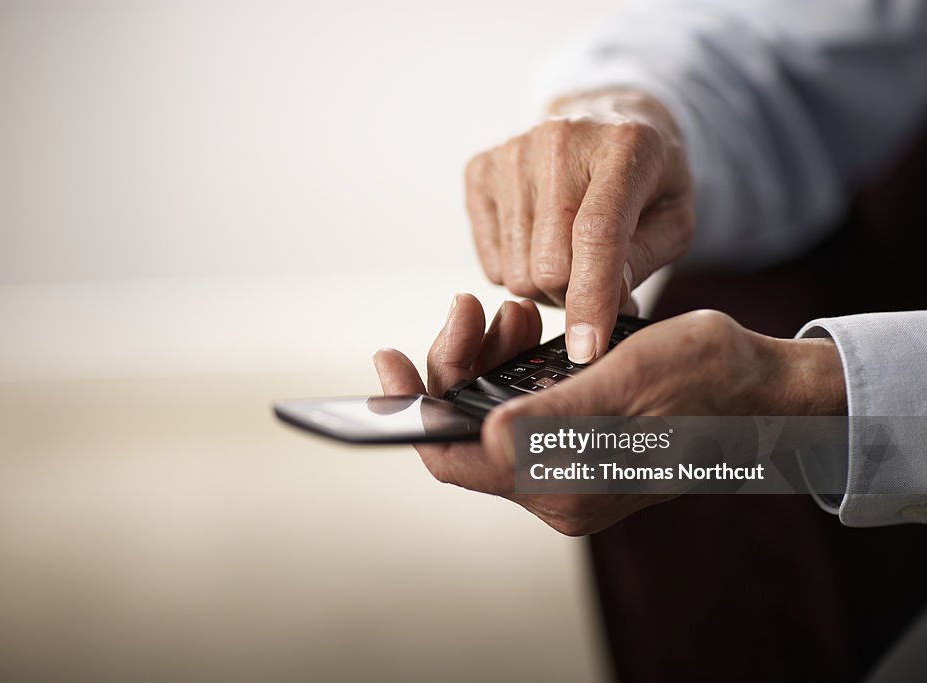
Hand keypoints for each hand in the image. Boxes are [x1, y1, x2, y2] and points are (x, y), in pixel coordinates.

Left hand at [373, 297, 845, 535]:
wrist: (763, 389)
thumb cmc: (703, 378)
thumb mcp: (626, 382)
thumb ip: (552, 418)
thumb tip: (481, 437)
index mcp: (559, 485)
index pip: (450, 456)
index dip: (410, 409)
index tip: (388, 359)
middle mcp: (554, 490)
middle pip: (465, 430)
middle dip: (458, 363)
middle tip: (472, 307)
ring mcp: (565, 472)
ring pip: (490, 414)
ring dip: (488, 358)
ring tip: (512, 312)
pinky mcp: (578, 449)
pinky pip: (519, 409)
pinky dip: (513, 367)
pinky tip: (526, 328)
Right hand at [464, 88, 693, 362]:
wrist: (605, 122)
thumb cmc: (646, 181)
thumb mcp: (674, 220)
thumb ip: (643, 263)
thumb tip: (601, 309)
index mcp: (623, 146)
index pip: (597, 234)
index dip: (591, 298)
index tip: (587, 349)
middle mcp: (559, 140)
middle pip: (549, 265)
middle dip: (574, 295)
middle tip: (595, 280)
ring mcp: (512, 153)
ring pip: (516, 272)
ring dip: (545, 287)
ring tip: (569, 258)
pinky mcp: (480, 171)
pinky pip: (491, 264)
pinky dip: (517, 270)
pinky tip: (538, 242)